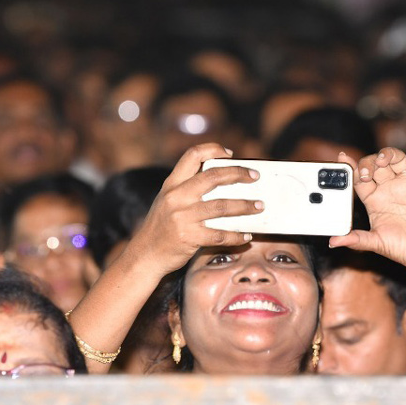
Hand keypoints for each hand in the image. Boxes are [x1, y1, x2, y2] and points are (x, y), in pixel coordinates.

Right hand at [125, 143, 262, 274]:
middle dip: (238, 174)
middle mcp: (176, 197)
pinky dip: (236, 235)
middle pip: (213, 176)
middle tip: (255, 177)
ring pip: (222, 206)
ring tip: (259, 206)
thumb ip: (188, 189)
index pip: (192, 155)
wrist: (146, 255)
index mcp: (171, 184)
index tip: (231, 154)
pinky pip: (220, 234)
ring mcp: (182, 217)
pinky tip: (246, 235)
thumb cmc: (161, 227)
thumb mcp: (168, 200)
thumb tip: (223, 182)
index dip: (214, 150)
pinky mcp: (189, 237)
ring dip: (245, 206)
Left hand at [330, 140, 405, 275]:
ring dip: (391, 154)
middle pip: (377, 165)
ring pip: (399, 160)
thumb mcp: (376, 244)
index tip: (341, 157)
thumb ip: (356, 239)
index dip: (351, 167)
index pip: (359, 179)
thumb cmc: (402, 250)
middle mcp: (391, 190)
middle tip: (368, 172)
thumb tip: (333, 242)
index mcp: (375, 200)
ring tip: (384, 159)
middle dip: (370, 162)